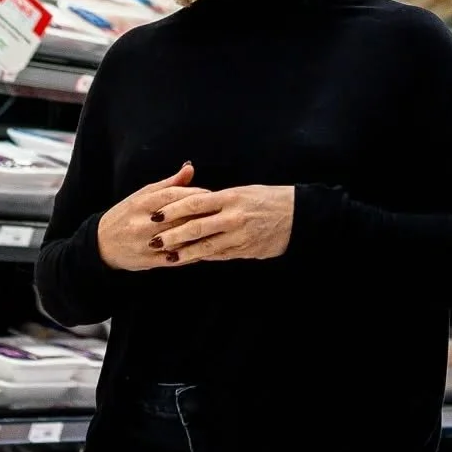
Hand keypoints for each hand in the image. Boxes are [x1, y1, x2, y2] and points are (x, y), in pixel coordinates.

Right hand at [97, 163, 208, 271]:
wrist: (100, 244)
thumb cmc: (126, 214)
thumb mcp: (143, 195)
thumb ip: (169, 183)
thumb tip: (190, 167)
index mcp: (142, 203)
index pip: (173, 195)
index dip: (195, 194)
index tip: (212, 195)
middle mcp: (143, 223)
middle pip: (179, 217)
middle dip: (202, 214)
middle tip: (221, 211)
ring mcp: (145, 243)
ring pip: (179, 238)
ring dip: (200, 234)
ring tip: (217, 229)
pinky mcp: (148, 261)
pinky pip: (175, 257)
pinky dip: (191, 253)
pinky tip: (206, 248)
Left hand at [146, 185, 295, 264]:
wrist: (298, 215)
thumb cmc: (270, 199)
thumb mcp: (245, 191)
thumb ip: (220, 199)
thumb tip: (195, 204)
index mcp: (231, 197)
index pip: (195, 203)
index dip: (173, 209)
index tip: (155, 215)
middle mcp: (233, 217)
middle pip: (195, 227)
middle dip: (172, 235)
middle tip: (153, 241)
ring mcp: (238, 236)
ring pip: (204, 246)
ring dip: (183, 252)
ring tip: (166, 256)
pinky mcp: (244, 251)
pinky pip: (218, 255)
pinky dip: (202, 257)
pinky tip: (189, 260)